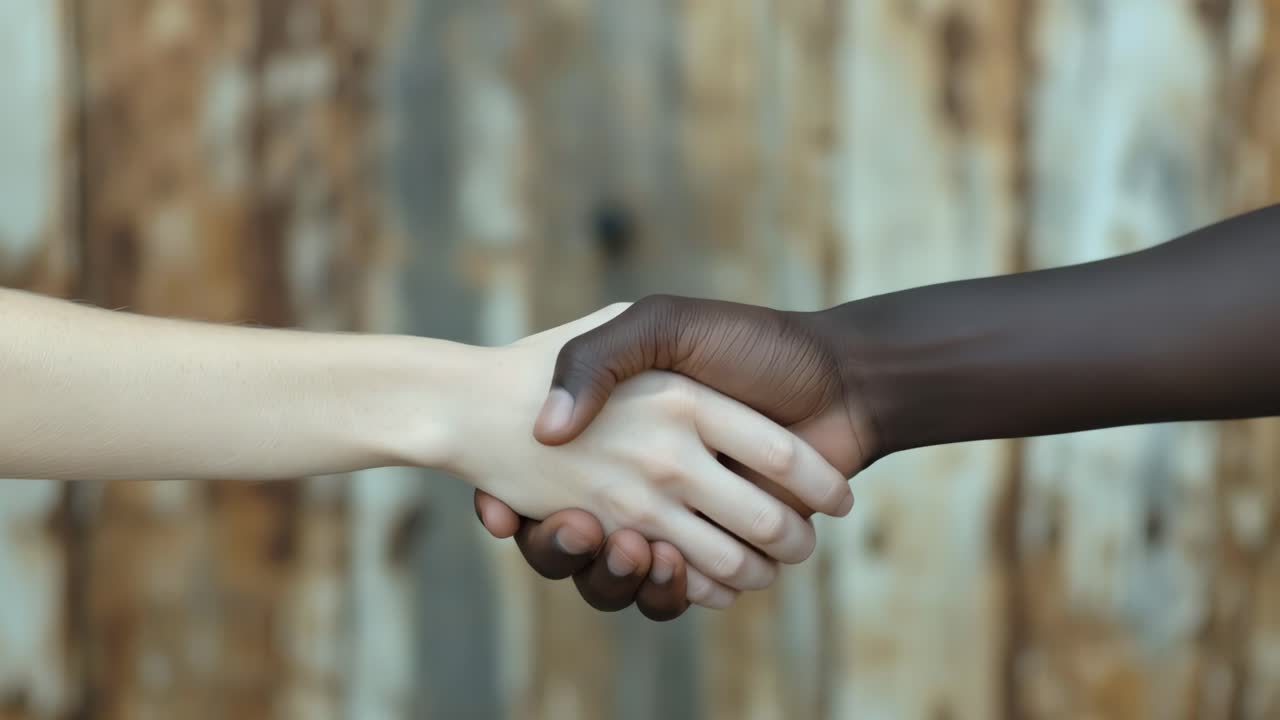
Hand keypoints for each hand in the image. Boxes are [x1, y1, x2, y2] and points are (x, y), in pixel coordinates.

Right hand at [454, 305, 853, 592]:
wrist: (843, 379)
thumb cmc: (754, 342)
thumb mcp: (662, 324)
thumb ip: (602, 357)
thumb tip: (548, 428)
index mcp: (616, 431)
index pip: (539, 479)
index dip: (508, 503)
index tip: (502, 509)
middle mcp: (648, 475)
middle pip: (580, 543)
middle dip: (572, 549)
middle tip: (583, 527)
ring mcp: (685, 514)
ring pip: (630, 573)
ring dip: (624, 573)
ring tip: (633, 546)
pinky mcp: (724, 548)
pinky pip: (683, 587)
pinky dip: (678, 588)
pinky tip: (673, 563)